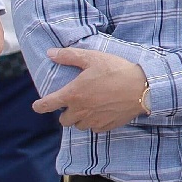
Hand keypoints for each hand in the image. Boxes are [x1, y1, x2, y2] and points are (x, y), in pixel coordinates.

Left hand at [32, 48, 150, 131]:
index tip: (38, 105)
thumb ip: (69, 56)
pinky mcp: (106, 126)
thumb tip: (50, 53)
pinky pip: (94, 128)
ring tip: (89, 107)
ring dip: (79, 118)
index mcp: (73, 94)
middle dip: (65, 112)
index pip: (47, 105)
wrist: (143, 88)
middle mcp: (80, 111)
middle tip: (74, 102)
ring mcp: (93, 120)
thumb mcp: (92, 58)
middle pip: (63, 120)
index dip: (39, 106)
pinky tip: (102, 111)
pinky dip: (94, 122)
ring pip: (78, 126)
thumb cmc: (116, 70)